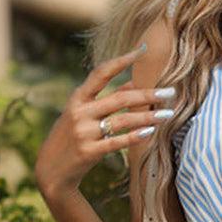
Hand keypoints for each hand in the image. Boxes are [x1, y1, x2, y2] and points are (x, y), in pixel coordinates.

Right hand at [34, 44, 174, 201]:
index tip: (141, 51)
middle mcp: (80, 112)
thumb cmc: (71, 139)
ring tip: (167, 115)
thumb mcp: (81, 114)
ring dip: (147, 117)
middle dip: (147, 94)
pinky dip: (135, 136)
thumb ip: (105, 99)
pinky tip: (150, 132)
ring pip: (122, 120)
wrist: (50, 170)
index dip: (121, 60)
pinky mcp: (89, 152)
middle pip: (119, 98)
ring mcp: (84, 132)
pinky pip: (117, 142)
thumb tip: (134, 84)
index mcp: (77, 98)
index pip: (101, 73)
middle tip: (170, 92)